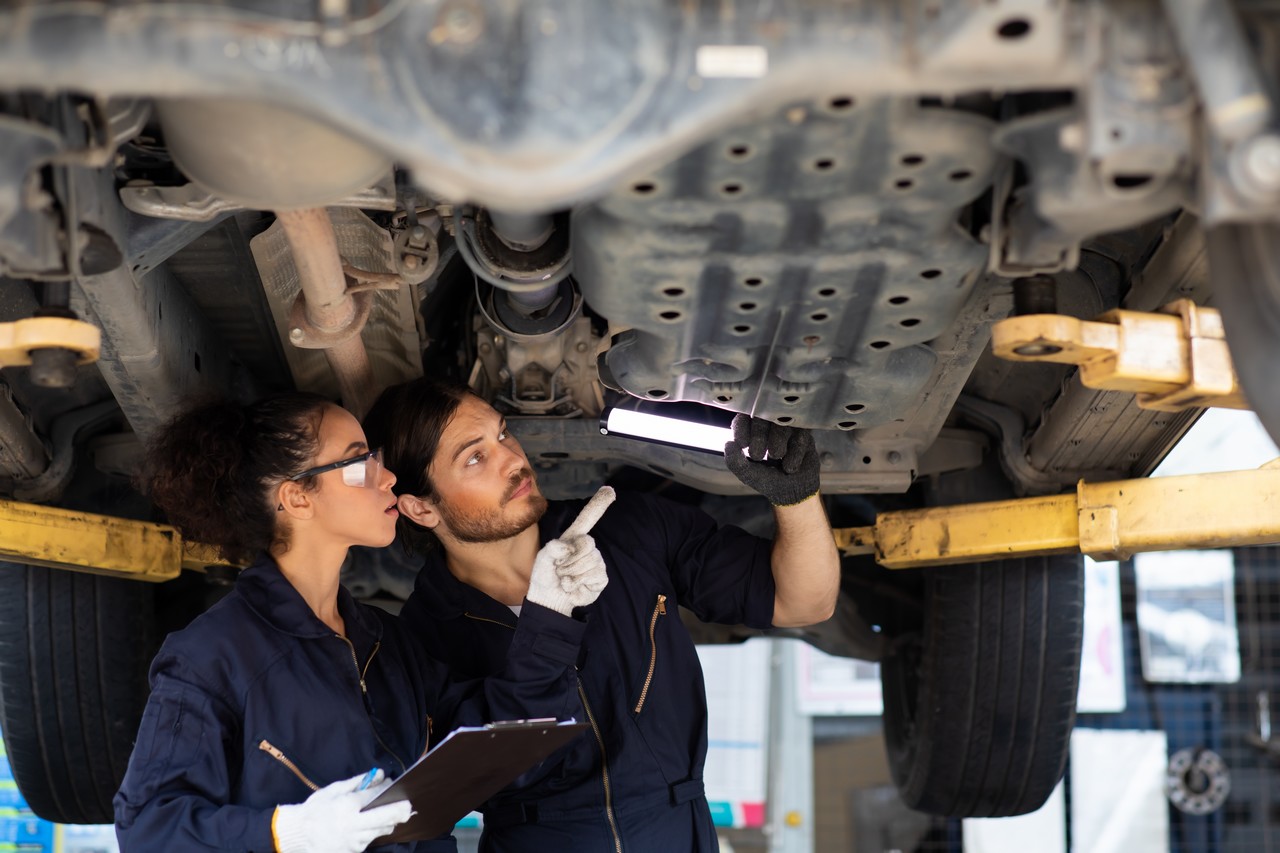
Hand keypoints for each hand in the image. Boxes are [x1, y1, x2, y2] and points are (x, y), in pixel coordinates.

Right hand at [273, 769, 411, 852]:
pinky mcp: (353, 851)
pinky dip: (372, 831)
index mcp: (346, 806)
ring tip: (386, 813)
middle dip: (401, 810)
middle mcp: (352, 825)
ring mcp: (354, 841)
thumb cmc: (315, 809)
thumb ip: (358, 782)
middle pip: (387, 818)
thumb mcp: (333, 789)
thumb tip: (380, 775)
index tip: (391, 784)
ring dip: (386, 821)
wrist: (298, 835)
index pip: (376, 796)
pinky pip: (370, 839)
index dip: (387, 788)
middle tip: (408, 805)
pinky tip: (366, 825)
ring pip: (381, 830)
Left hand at [525, 486, 614, 615]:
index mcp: (573, 538)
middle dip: (569, 559)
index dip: (599, 504)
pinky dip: (578, 585)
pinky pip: (594, 576)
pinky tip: (573, 587)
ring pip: (590, 562)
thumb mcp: (544, 558)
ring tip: (565, 579)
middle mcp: (587, 548)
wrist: (549, 599)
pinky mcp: (600, 579)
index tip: (610, 490)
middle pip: (587, 543)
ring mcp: (596, 562)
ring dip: (571, 574)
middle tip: (560, 569)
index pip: (587, 518)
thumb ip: (553, 548)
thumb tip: (567, 546)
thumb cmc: (546, 575)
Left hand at [724, 414, 820, 505]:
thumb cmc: (769, 479)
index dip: (742, 429)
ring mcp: (788, 428)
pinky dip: (794, 455)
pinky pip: (800, 437)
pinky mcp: (805, 434)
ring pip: (782, 427)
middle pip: (762, 418)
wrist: (793, 491)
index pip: (742, 418)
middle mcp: (769, 425)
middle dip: (759, 438)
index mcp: (751, 431)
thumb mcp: (747, 474)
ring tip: (777, 460)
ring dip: (777, 447)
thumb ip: (735, 461)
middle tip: (757, 456)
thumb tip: (728, 444)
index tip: (743, 444)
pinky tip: (791, 466)